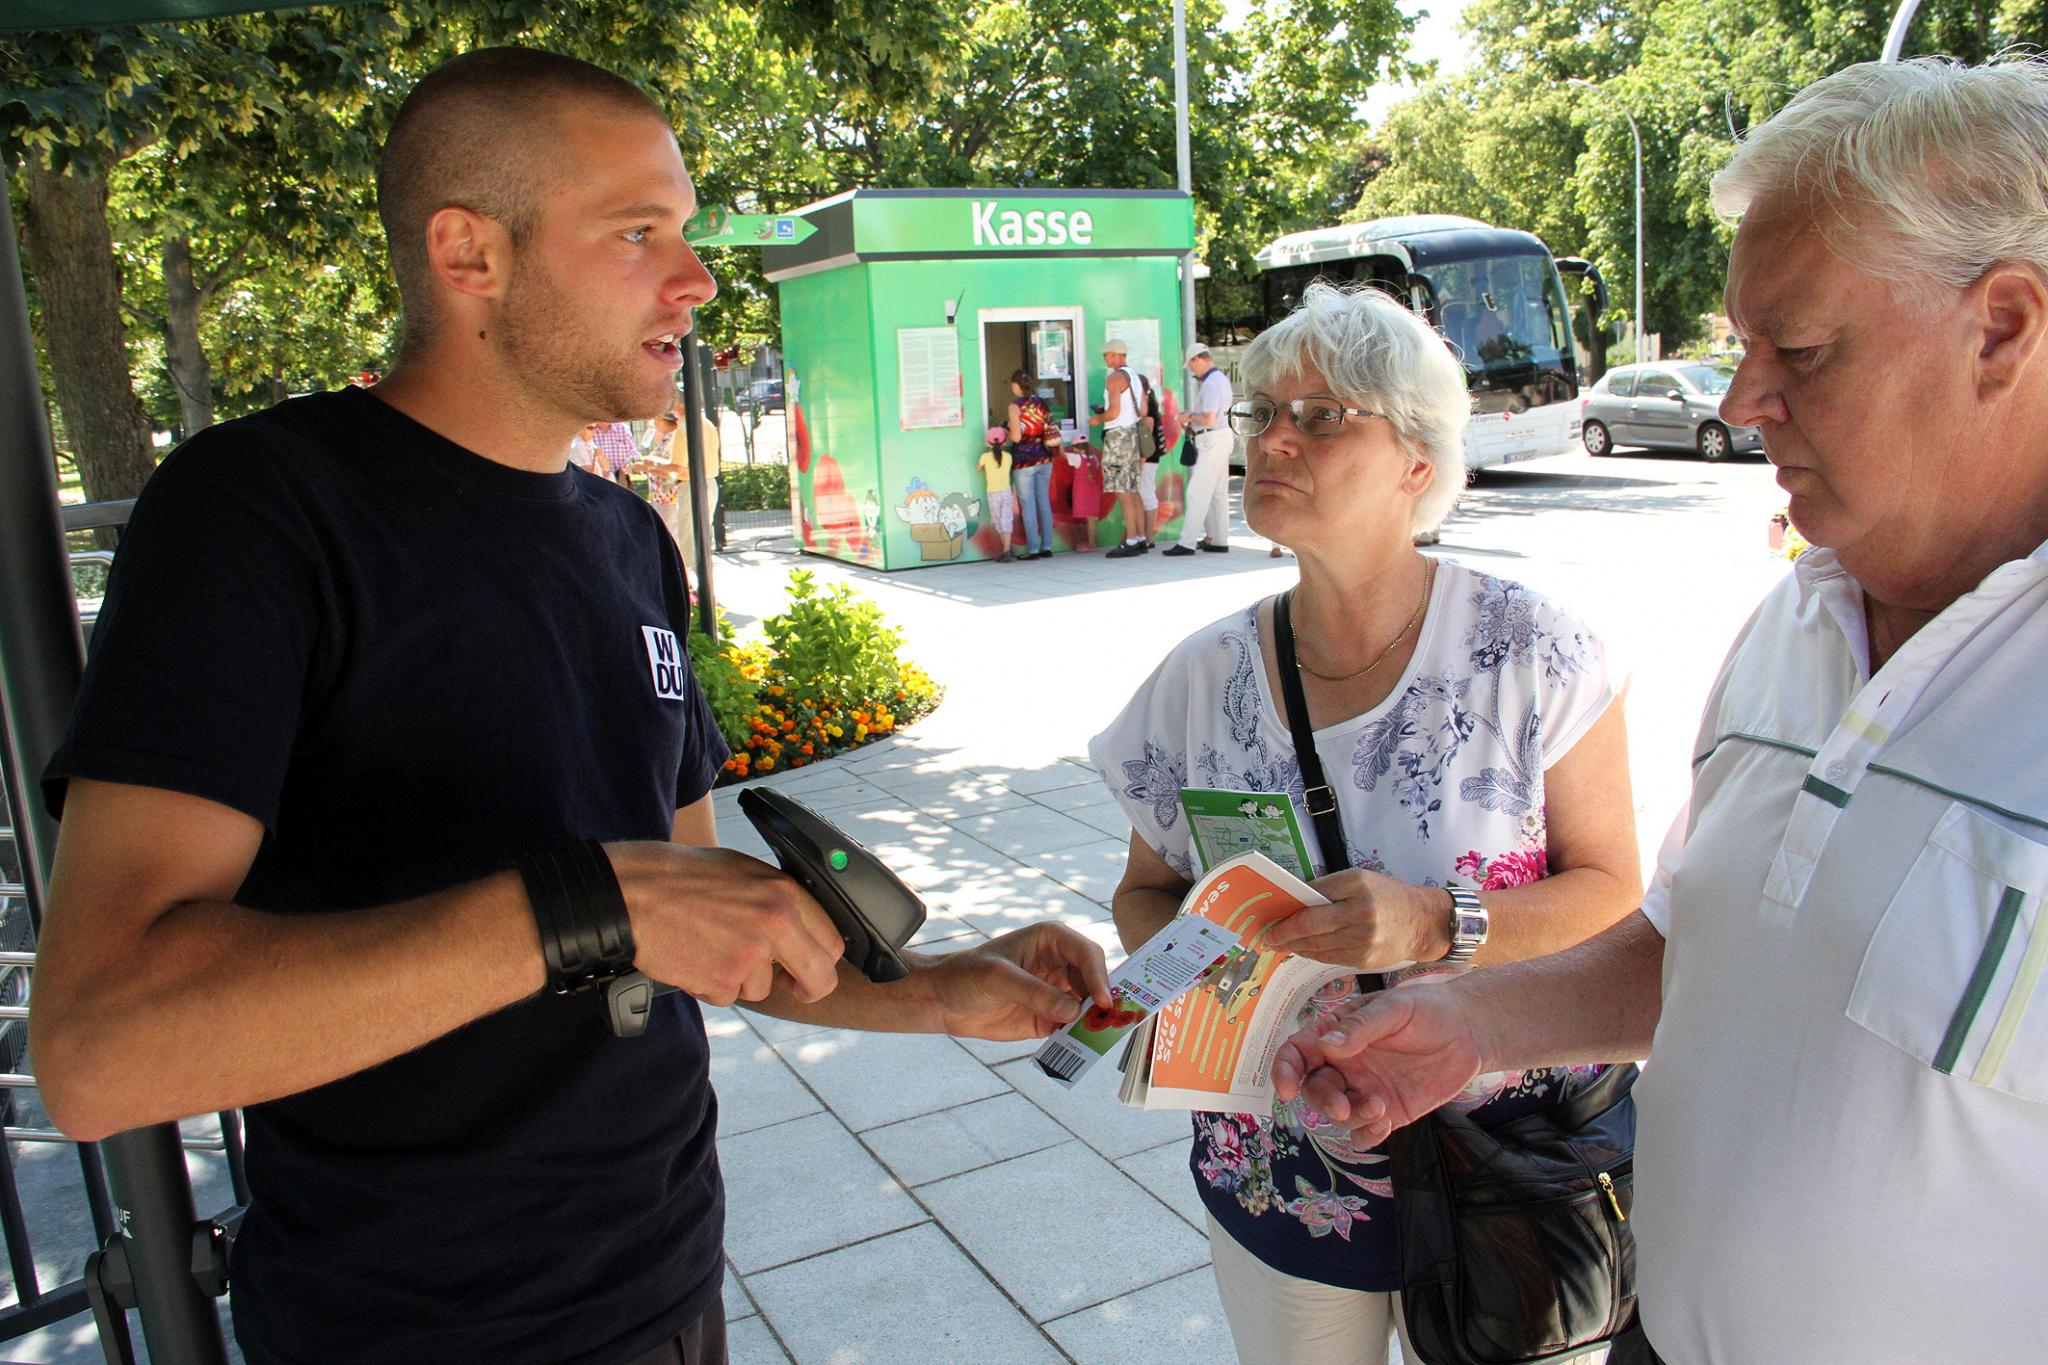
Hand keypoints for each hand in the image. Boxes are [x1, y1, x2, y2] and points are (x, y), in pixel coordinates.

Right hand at [603, 842, 843, 1006]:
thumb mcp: (742, 871)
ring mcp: (750, 955)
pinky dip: (710, 985)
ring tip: (709, 947)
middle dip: (806, 989)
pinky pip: (727, 996)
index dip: (821, 959)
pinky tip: (693, 957)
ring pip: (762, 989)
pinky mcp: (722, 980)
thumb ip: (776, 900)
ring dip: (739, 979)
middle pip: (819, 979)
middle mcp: (775, 924)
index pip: (831, 941)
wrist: (631, 893)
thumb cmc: (679, 877)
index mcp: (785, 893)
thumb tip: (800, 926)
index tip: (807, 965)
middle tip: (790, 987)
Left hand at [918, 924, 1112, 1039]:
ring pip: (1088, 1007)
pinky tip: (1083, 1049)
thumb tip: (1072, 1011)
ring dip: (1096, 1022)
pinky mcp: (1050, 1019)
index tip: (1103, 1000)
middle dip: (1105, 1000)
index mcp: (1052, 940)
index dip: (1099, 975)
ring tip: (1101, 1039)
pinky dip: (1081, 1038)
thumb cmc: (967, 974)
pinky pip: (1073, 1029)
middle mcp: (1060, 964)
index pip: (1086, 954)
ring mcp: (1057, 992)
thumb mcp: (998, 978)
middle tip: (1112, 1023)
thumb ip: (1034, 992)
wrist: (943, 1000)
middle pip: (1095, 980)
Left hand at [1262, 869, 1448, 969]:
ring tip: (1279, 945)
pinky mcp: (1364, 960)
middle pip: (1311, 926)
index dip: (1288, 913)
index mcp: (1357, 886)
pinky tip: (1301, 950)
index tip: (1270, 919)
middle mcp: (1360, 913)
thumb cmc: (1388, 896)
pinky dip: (1311, 954)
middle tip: (1267, 938)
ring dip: (1294, 947)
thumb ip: (1328, 888)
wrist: (1423, 922)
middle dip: (1284, 934)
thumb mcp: (1360, 880)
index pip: (1312, 899)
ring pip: (1317, 946)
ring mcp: (1363, 940)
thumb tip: (1294, 901)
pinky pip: (1329, 958)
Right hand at [1271, 985, 1484, 1142]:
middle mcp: (1345, 1065)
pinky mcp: (1387, 1113)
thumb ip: (1360, 1027)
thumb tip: (1325, 1045)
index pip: (1297, 1052)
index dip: (1285, 1070)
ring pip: (1337, 1115)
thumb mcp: (1393, 1008)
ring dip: (1350, 1118)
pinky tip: (1385, 1124)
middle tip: (1343, 1106)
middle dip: (1323, 1101)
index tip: (1287, 1090)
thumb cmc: (1427, 1009)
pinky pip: (1364, 1134)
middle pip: (1314, 1089)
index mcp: (1336, 1034)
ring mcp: (1364, 1090)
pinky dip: (1366, 1136)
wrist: (1469, 1032)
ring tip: (1379, 1109)